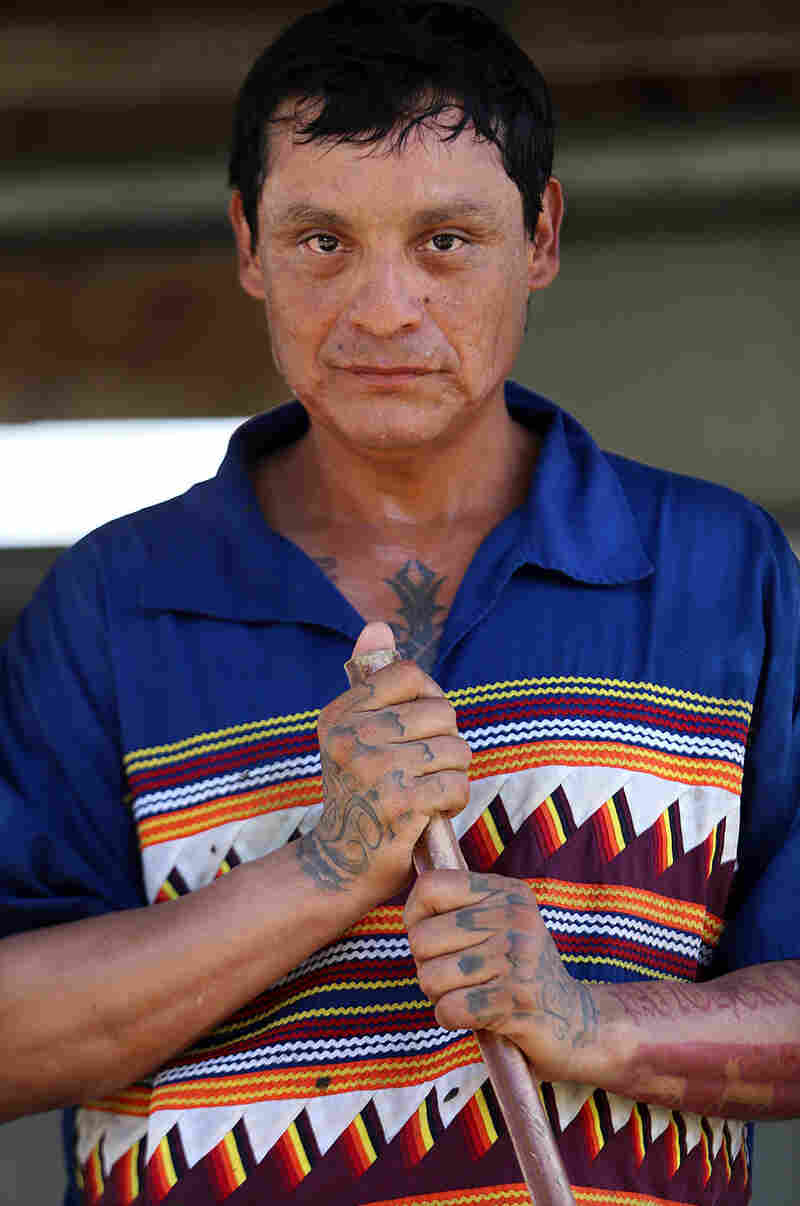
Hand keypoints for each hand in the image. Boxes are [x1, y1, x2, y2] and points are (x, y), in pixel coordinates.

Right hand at [297, 624, 471, 899]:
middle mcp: (351, 737)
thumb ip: (369, 679)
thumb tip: (377, 625)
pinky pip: (456, 784)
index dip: (429, 699)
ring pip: (455, 749)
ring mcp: (375, 770)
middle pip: (441, 712)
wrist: (338, 866)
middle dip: (447, 742)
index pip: (409, 676)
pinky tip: (432, 813)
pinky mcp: (400, 804)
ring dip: (454, 774)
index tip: (418, 727)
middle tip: (427, 769)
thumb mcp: (352, 734)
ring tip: (429, 791)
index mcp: (340, 714)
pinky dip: (453, 801)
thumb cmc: (358, 792)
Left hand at [404, 869, 598, 1081]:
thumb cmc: (520, 973)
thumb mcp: (501, 925)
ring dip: (439, 996)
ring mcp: (518, 957)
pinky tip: (475, 1016)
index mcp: (507, 892)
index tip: (431, 939)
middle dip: (426, 965)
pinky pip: (449, 1009)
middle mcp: (514, 917)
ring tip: (468, 995)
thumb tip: (409, 909)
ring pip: (430, 977)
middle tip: (455, 977)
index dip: (415, 916)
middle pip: (422, 937)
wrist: (578, 1023)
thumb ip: (460, 909)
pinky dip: (451, 1018)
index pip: (430, 886)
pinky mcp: (516, 999)